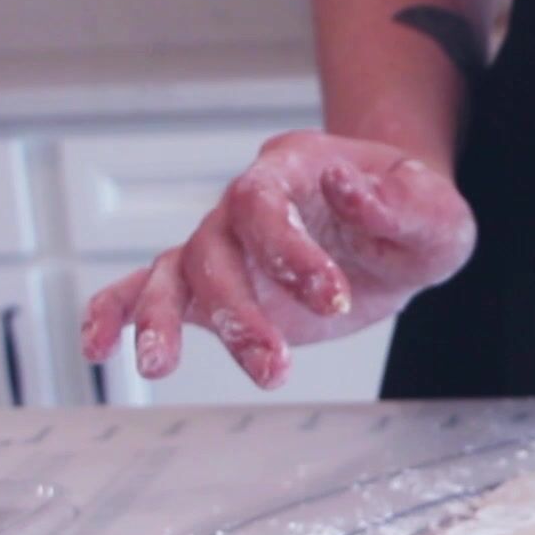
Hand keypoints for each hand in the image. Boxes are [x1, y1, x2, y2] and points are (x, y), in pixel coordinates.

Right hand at [80, 131, 474, 387]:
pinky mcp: (218, 286)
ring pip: (178, 275)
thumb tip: (345, 186)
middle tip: (274, 365)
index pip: (263, 199)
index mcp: (296, 166)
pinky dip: (117, 313)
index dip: (284, 250)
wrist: (402, 231)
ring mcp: (226, 243)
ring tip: (159, 368)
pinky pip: (150, 289)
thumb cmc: (416, 214)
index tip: (331, 300)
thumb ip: (398, 202)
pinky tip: (100, 348)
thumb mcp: (434, 210)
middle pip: (214, 248)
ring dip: (166, 322)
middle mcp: (247, 201)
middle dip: (237, 310)